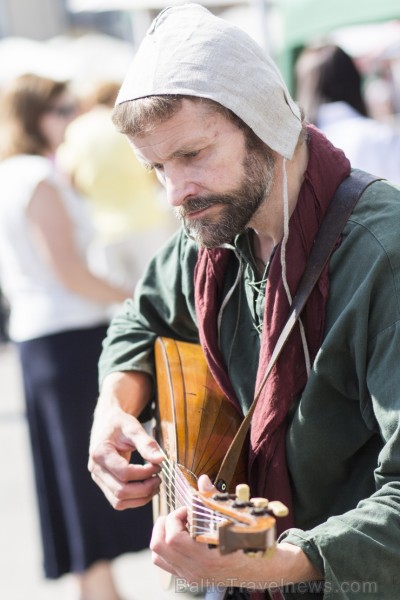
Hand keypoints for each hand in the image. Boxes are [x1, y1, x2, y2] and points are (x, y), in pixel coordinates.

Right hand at [88, 400, 163, 509]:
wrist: (107, 423)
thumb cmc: (119, 423)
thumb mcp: (132, 427)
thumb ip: (146, 443)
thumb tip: (161, 459)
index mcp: (100, 453)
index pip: (124, 473)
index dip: (145, 473)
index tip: (158, 465)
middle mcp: (96, 469)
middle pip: (120, 492)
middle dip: (144, 489)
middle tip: (159, 478)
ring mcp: (98, 478)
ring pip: (119, 501)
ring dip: (141, 498)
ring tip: (155, 484)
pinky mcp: (104, 484)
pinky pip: (118, 501)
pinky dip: (135, 499)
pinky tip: (146, 488)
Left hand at [150, 475, 321, 589]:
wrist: (261, 569)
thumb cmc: (249, 542)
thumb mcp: (234, 519)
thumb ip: (214, 499)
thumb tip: (203, 479)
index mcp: (205, 556)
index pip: (172, 537)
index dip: (176, 517)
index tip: (189, 510)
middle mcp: (195, 569)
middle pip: (158, 546)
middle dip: (164, 524)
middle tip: (180, 516)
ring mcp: (191, 576)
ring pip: (158, 556)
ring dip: (163, 536)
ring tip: (179, 526)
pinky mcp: (190, 578)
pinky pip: (165, 564)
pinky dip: (167, 548)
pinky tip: (183, 538)